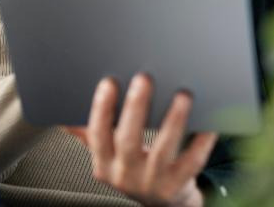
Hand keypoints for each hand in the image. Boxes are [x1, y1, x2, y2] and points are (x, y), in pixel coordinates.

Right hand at [64, 74, 217, 206]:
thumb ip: (90, 136)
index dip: (102, 109)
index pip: (98, 135)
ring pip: (164, 150)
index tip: (108, 82)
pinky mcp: (179, 186)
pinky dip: (201, 141)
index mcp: (105, 165)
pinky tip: (208, 122)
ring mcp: (154, 182)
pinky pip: (193, 161)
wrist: (164, 202)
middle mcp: (126, 176)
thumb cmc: (135, 171)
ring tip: (182, 95)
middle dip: (136, 108)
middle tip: (144, 78)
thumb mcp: (109, 157)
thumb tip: (64, 114)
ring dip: (173, 120)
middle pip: (129, 140)